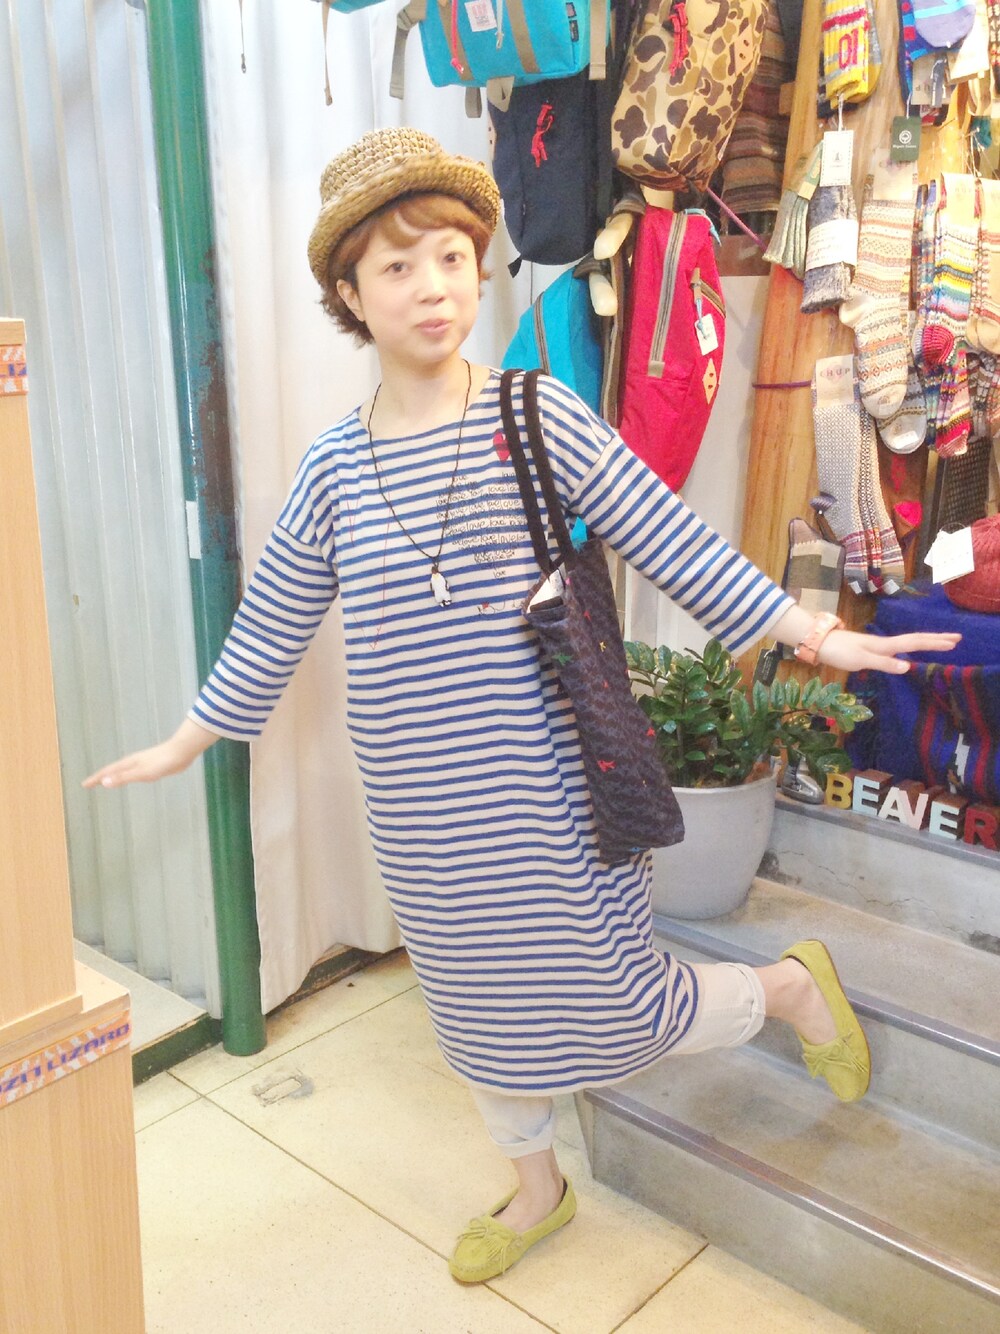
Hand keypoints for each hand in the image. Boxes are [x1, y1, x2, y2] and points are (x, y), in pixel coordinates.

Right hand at [83, 719, 217, 789]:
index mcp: (129, 764)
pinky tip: (131, 777)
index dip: (95, 779)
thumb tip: (104, 782)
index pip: (107, 772)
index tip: (84, 785)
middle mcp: (133, 762)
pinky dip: (125, 775)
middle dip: (100, 777)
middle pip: (112, 770)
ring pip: (122, 770)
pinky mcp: (151, 765)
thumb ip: (124, 778)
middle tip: (90, 783)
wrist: (181, 752)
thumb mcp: (142, 773)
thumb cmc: (163, 763)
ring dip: (112, 775)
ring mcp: (142, 763)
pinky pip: (132, 772)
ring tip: (106, 781)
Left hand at [818, 629, 961, 674]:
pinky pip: (898, 647)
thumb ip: (884, 663)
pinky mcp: (871, 649)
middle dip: (936, 639)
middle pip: (915, 640)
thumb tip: (908, 667)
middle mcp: (884, 643)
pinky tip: (911, 651)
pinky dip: (911, 647)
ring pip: (907, 642)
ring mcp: (878, 645)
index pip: (915, 643)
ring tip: (942, 642)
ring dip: (926, 641)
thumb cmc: (839, 652)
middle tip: (957, 638)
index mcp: (885, 645)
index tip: (954, 642)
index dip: (934, 643)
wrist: (819, 642)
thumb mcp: (861, 660)